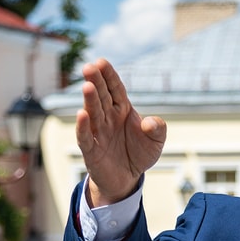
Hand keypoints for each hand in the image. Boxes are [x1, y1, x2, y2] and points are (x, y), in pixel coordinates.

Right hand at [76, 58, 166, 205]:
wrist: (127, 178)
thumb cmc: (139, 154)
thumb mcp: (156, 141)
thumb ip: (157, 129)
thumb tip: (150, 122)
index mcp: (122, 109)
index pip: (115, 89)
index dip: (108, 75)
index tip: (101, 62)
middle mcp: (107, 118)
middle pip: (101, 97)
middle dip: (96, 81)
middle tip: (89, 67)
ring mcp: (98, 133)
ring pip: (93, 113)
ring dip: (90, 100)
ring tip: (87, 86)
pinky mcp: (91, 151)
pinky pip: (85, 137)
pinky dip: (83, 127)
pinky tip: (82, 115)